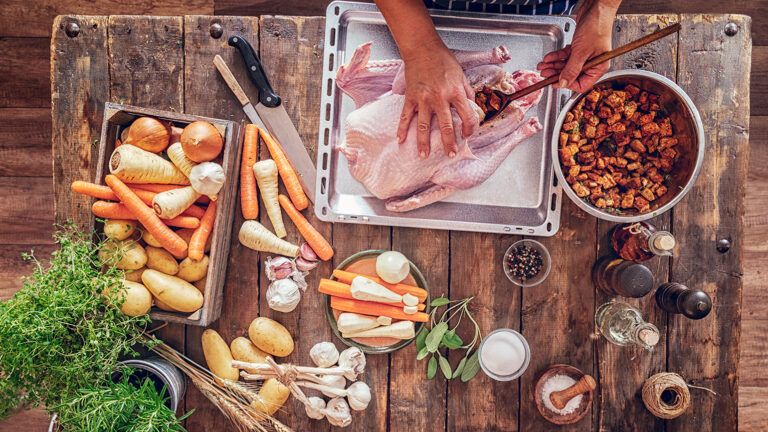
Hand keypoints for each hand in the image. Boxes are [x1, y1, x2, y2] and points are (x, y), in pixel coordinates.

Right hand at [397, 42, 477, 158]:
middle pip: (445, 126)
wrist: (422, 49)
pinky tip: (400, 140)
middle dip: (448, 142)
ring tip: (423, 155)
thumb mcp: (461, 75)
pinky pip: (406, 116)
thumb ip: (467, 93)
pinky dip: (402, 129)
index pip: (467, 116)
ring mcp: (423, 99)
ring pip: (424, 126)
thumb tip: (472, 109)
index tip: (468, 134)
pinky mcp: (410, 98)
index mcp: (455, 92)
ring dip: (423, 142)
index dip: (470, 128)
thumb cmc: (443, 60)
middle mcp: (440, 98)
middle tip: (450, 154)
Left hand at [536, 0, 619, 91]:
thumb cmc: (596, 27)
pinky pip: (565, 55)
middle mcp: (592, 62)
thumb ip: (571, 69)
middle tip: (544, 74)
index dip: (567, 84)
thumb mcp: (581, 52)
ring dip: (553, 65)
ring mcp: (585, 54)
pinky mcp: (578, 46)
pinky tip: (548, 57)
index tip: (555, 83)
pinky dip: (556, 56)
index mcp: (599, 67)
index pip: (582, 84)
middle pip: (571, 74)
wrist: (596, 7)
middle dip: (556, 74)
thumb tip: (563, 83)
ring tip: (543, 66)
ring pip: (566, 65)